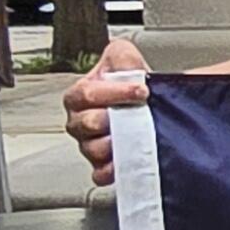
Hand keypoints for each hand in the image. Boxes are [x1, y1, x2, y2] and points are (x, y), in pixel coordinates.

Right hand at [66, 36, 150, 186]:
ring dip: (115, 144)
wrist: (149, 107)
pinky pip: (99, 172)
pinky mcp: (101, 164)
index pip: (87, 94)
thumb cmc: (132, 86)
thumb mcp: (126, 61)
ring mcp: (89, 143)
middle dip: (113, 119)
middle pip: (86, 123)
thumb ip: (122, 56)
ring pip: (92, 149)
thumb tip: (126, 62)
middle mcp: (80, 120)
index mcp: (81, 94)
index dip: (115, 92)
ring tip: (135, 137)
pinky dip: (112, 170)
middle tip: (136, 115)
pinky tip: (125, 163)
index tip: (141, 91)